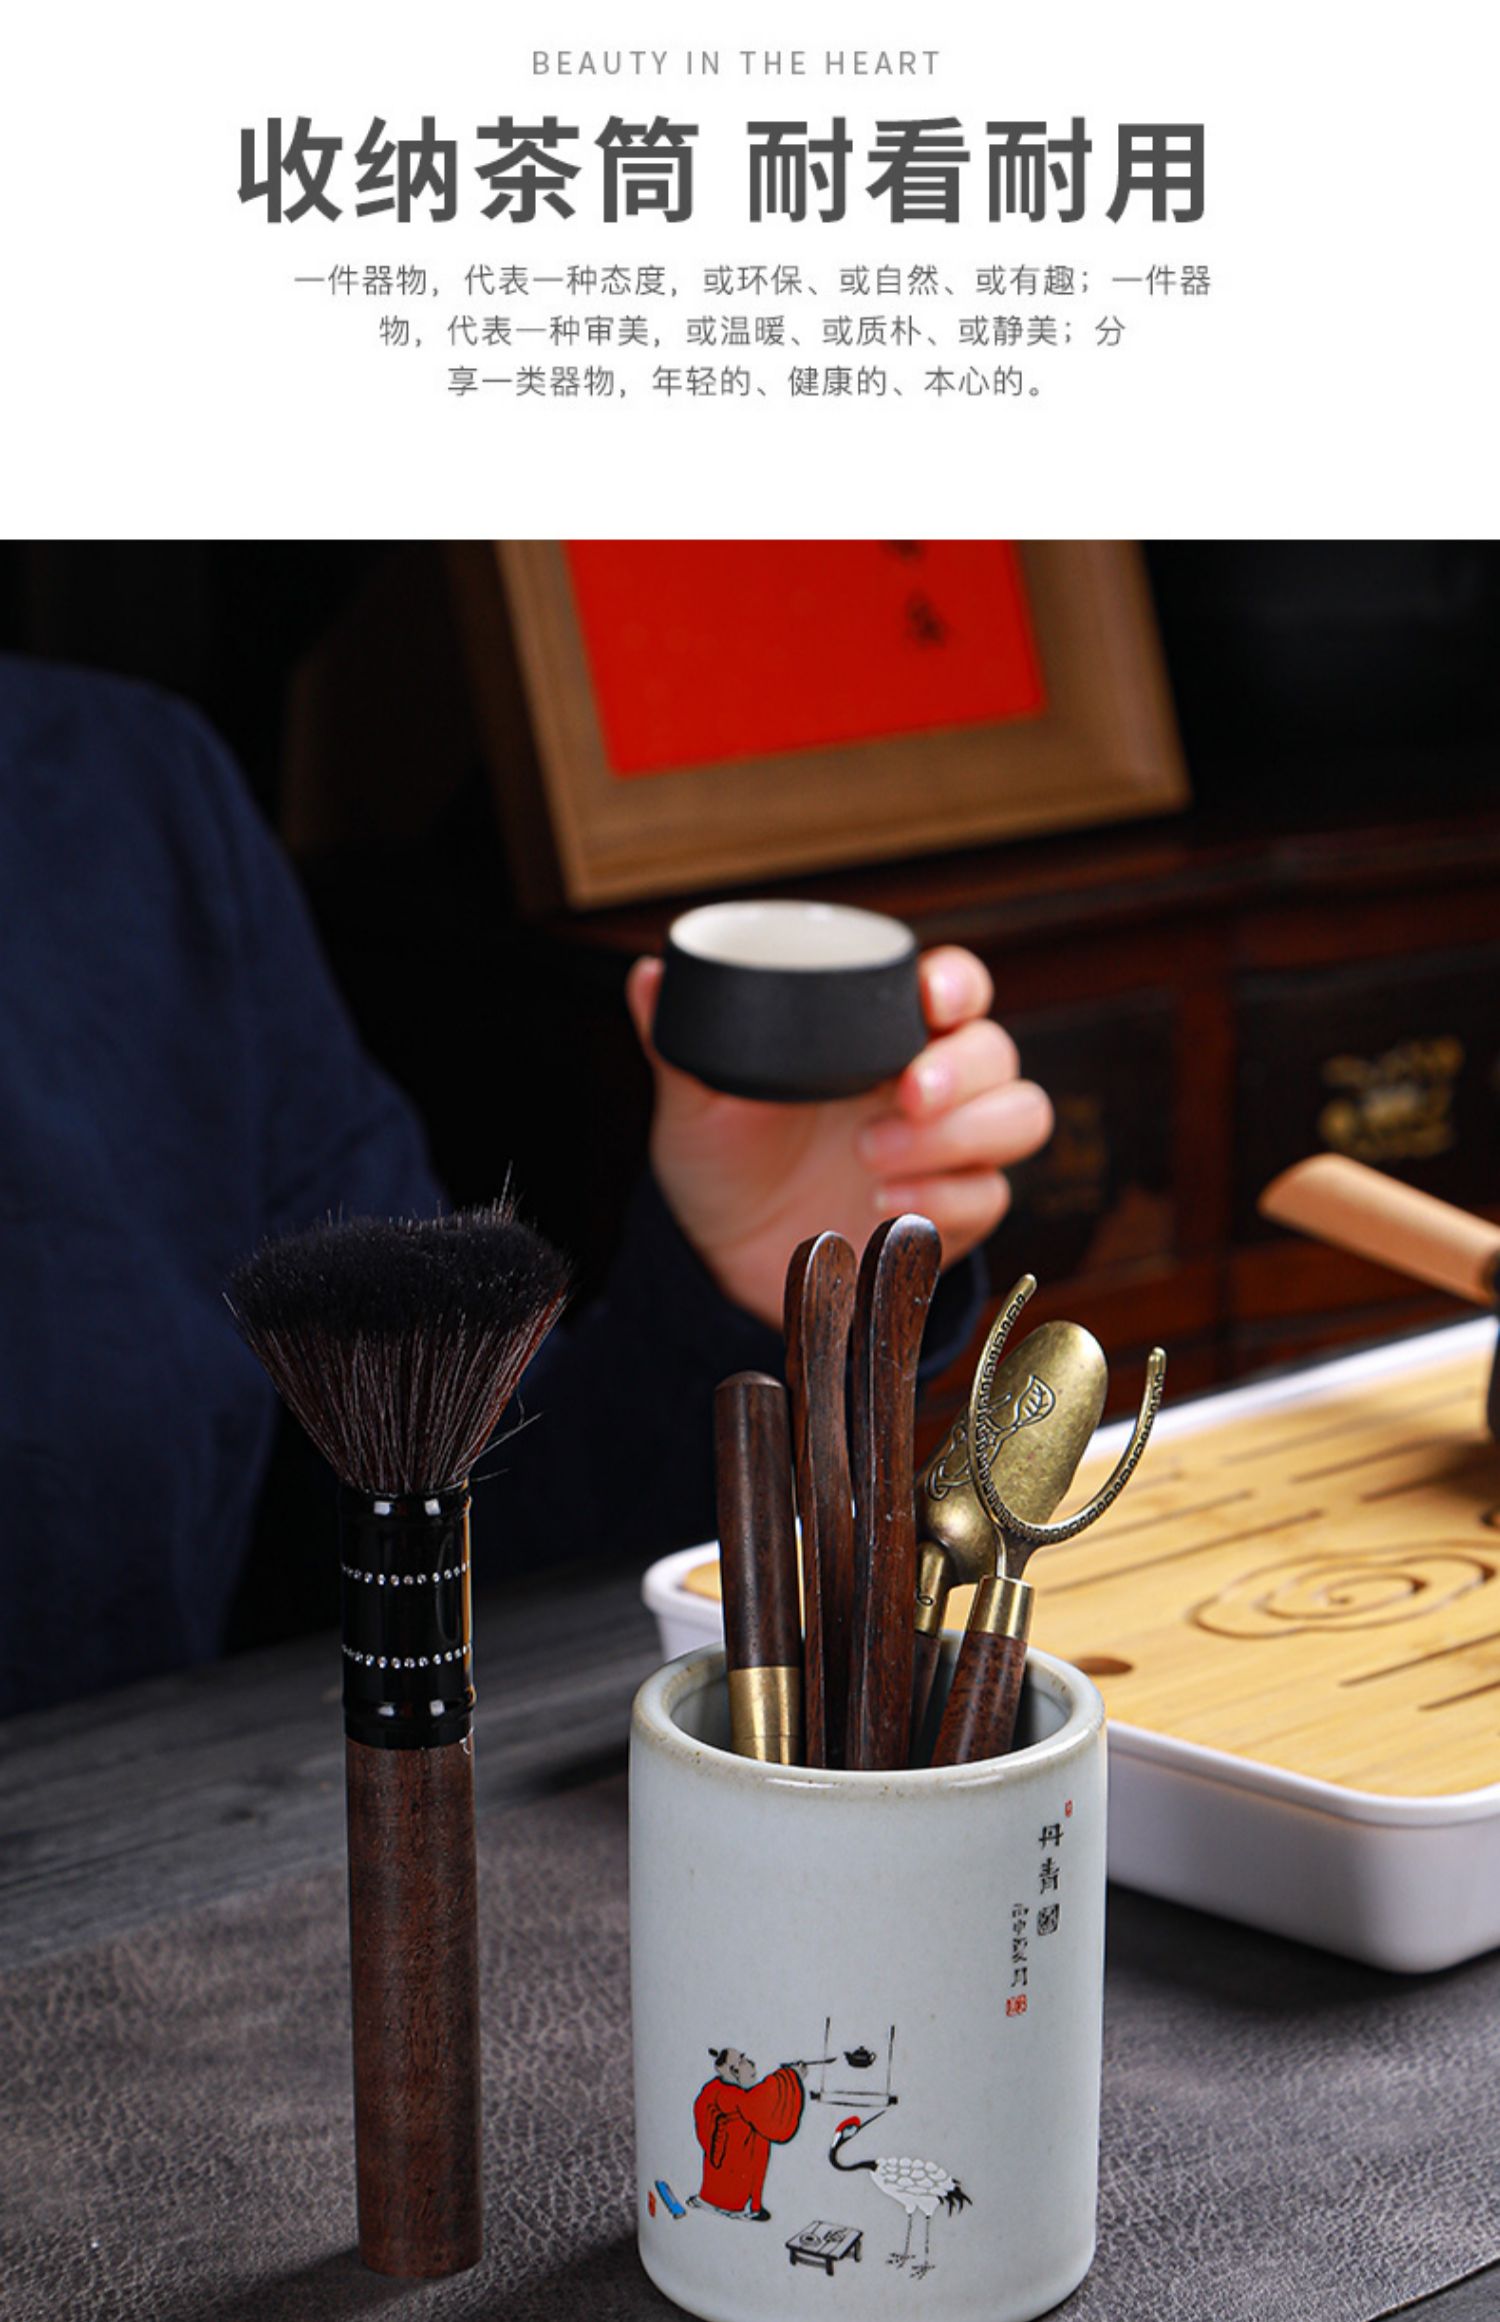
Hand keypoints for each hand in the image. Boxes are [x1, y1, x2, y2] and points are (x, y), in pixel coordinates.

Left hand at [626, 945, 1052, 1329]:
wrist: (724, 1259)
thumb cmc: (724, 1162)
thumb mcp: (696, 1102)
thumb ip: (682, 1042)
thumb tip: (648, 976)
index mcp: (880, 1037)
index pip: (952, 988)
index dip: (958, 983)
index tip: (930, 997)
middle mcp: (927, 1084)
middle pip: (997, 1052)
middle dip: (962, 1071)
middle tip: (906, 1093)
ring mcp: (947, 1151)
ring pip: (1020, 1117)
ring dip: (961, 1134)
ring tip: (875, 1156)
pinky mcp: (951, 1216)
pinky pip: (990, 1197)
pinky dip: (947, 1199)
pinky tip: (886, 1206)